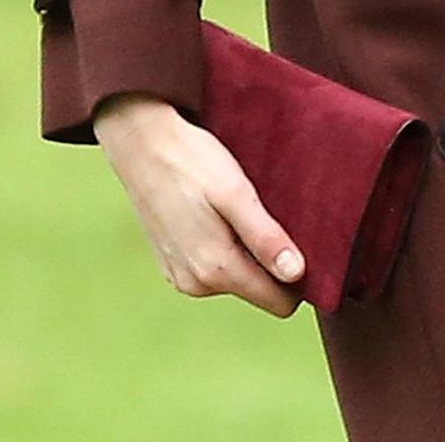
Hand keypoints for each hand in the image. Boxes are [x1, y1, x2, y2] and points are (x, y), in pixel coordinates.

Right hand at [93, 93, 304, 316]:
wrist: (141, 143)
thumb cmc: (191, 161)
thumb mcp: (235, 193)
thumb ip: (265, 238)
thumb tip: (297, 275)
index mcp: (216, 269)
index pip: (279, 301)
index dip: (299, 278)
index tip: (304, 241)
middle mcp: (197, 284)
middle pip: (258, 289)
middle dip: (271, 261)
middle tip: (268, 213)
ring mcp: (181, 276)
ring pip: (236, 278)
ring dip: (246, 251)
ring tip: (240, 208)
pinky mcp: (172, 264)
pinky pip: (213, 268)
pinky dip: (223, 246)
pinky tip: (217, 213)